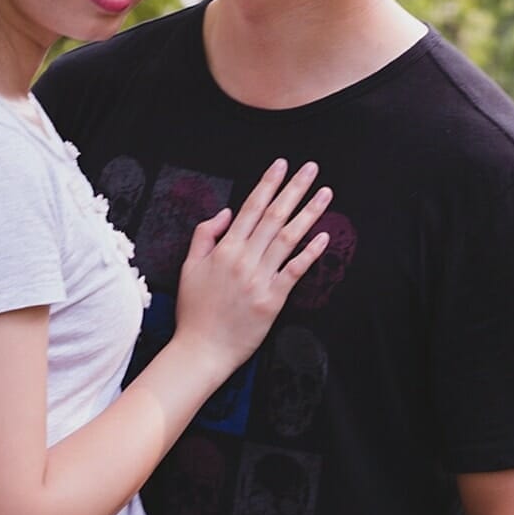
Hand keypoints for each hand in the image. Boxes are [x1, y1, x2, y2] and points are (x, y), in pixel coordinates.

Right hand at [176, 160, 330, 376]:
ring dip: (308, 213)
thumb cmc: (195, 310)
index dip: (268, 184)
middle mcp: (244, 259)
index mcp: (224, 249)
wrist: (201, 349)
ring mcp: (260, 279)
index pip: (251, 208)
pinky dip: (310, 253)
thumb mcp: (188, 267)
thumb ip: (205, 235)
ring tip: (325, 194)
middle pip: (274, 216)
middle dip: (294, 189)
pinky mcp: (273, 300)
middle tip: (311, 169)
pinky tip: (323, 236)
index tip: (282, 166)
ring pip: (288, 238)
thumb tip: (227, 212)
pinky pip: (295, 271)